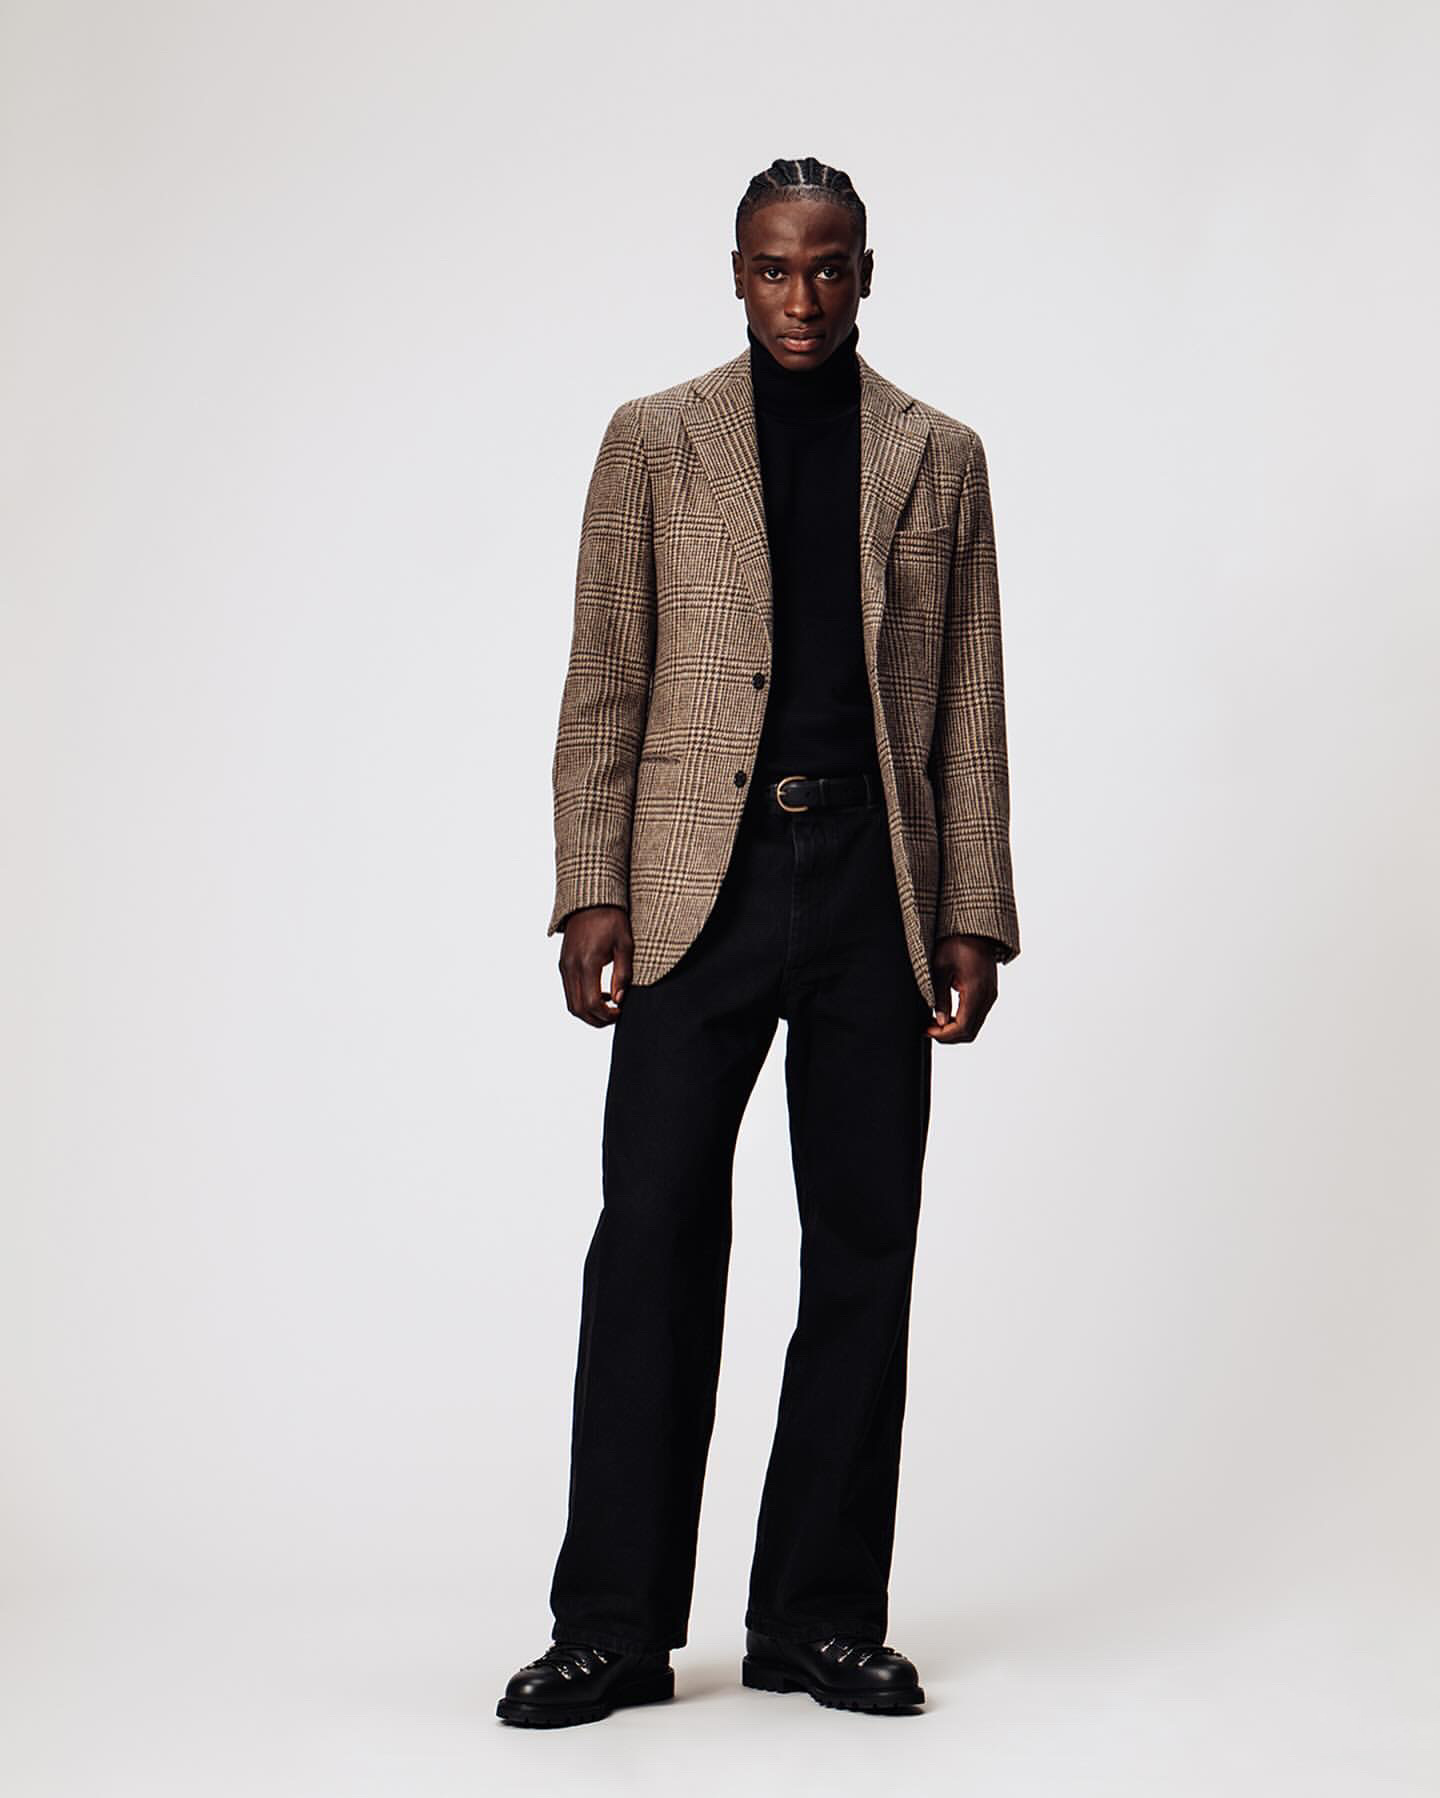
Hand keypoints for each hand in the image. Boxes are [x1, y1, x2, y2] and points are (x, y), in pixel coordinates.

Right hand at [558, 905, 632, 1026]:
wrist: (590, 900)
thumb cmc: (611, 919)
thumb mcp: (625, 945)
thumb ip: (623, 974)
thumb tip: (619, 999)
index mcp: (587, 962)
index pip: (591, 1003)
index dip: (606, 1015)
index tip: (620, 1012)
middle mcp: (571, 966)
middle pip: (578, 1009)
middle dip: (597, 1019)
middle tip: (615, 1015)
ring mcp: (564, 966)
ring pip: (571, 1003)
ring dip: (589, 1012)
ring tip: (609, 1006)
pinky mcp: (563, 963)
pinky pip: (569, 991)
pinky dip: (582, 1000)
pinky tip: (600, 993)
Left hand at [927, 934, 999, 1042]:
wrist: (975, 930)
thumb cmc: (957, 943)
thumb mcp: (941, 969)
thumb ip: (940, 998)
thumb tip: (939, 1021)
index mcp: (976, 992)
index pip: (962, 1027)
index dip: (944, 1035)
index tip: (927, 1030)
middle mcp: (987, 997)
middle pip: (970, 1032)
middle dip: (948, 1036)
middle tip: (928, 1029)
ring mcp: (990, 996)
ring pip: (974, 1026)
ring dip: (954, 1029)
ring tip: (934, 1022)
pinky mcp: (988, 993)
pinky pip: (977, 1016)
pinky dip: (962, 1021)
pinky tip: (947, 1015)